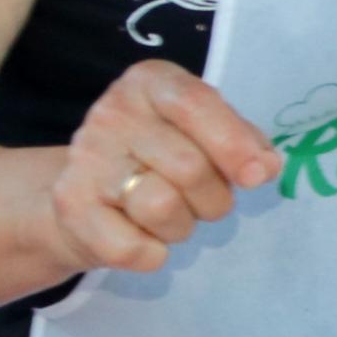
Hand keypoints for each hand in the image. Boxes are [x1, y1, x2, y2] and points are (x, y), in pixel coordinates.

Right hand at [47, 59, 280, 275]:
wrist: (86, 195)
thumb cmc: (161, 157)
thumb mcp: (204, 133)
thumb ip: (242, 142)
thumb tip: (266, 167)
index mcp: (150, 82)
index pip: (195, 103)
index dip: (233, 143)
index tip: (259, 175)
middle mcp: (113, 112)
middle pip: (189, 167)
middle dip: (215, 199)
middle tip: (205, 200)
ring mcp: (86, 157)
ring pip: (163, 207)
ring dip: (183, 226)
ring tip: (171, 216)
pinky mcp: (70, 205)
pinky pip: (134, 248)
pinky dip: (152, 254)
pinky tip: (142, 236)